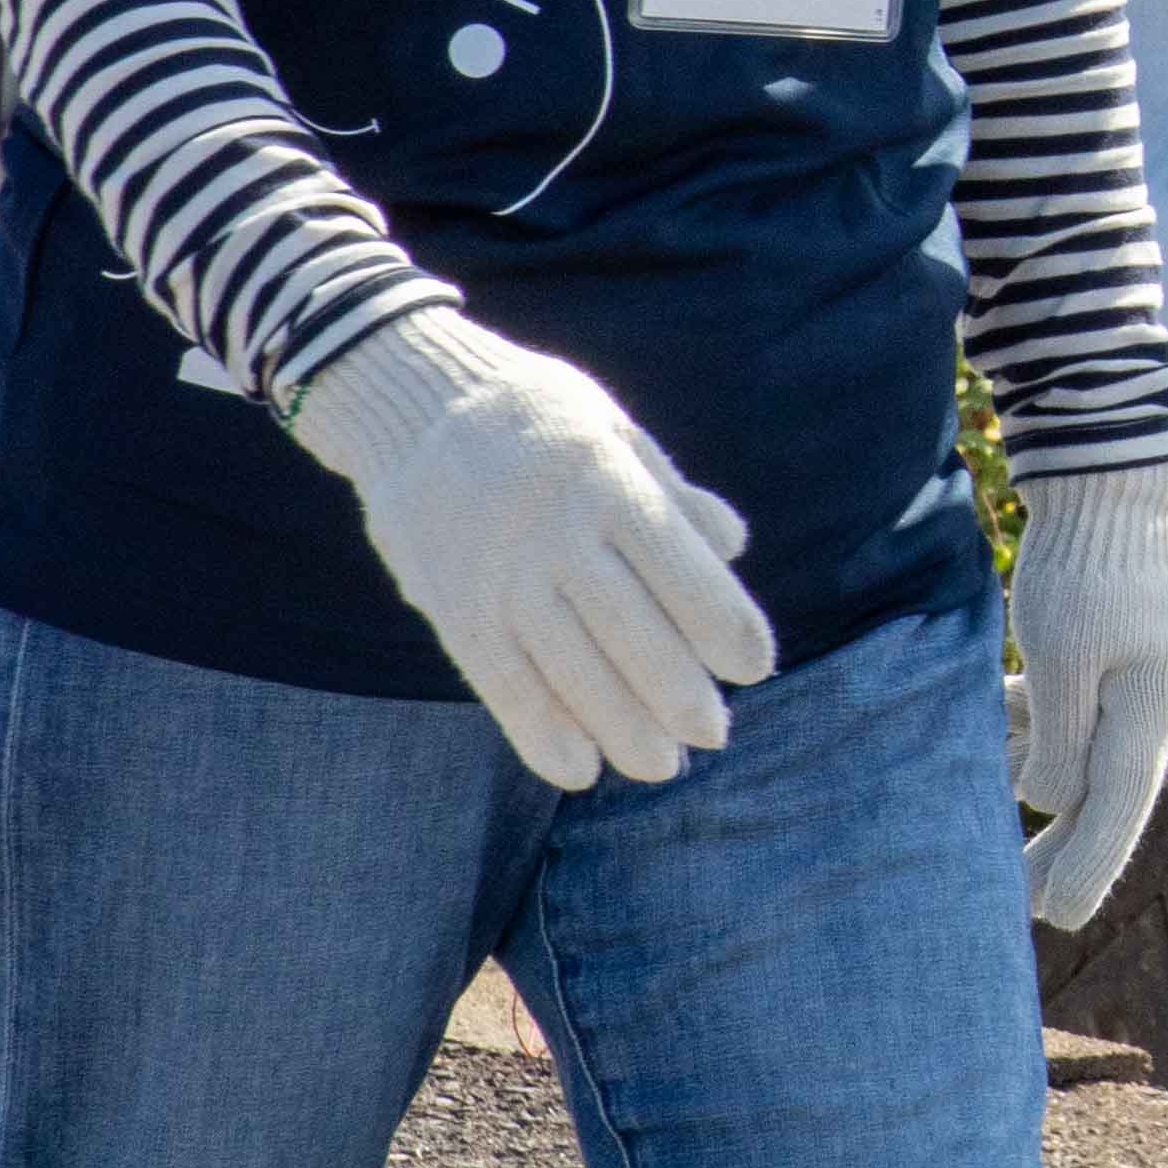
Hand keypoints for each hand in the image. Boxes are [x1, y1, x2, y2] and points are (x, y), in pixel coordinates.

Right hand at [287, 310, 778, 788]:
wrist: (412, 398)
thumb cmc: (536, 415)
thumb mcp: (611, 428)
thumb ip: (672, 492)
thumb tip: (735, 544)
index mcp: (606, 480)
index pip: (680, 567)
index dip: (724, 625)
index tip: (755, 668)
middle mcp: (554, 530)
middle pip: (630, 629)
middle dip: (679, 693)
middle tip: (716, 733)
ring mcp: (498, 572)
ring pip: (568, 667)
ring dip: (620, 726)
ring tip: (661, 766)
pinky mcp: (452, 605)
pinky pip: (500, 680)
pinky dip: (539, 731)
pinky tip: (578, 768)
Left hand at [1006, 461, 1167, 932]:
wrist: (1108, 489)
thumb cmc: (1084, 571)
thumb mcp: (1065, 657)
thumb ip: (1061, 736)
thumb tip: (1053, 799)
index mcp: (1150, 707)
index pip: (1117, 804)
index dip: (1090, 864)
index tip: (1064, 918)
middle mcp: (1153, 700)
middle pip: (1107, 790)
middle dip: (1069, 846)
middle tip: (1037, 910)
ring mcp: (1136, 675)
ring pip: (1088, 752)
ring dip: (1047, 788)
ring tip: (1004, 837)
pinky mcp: (1111, 652)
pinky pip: (1074, 712)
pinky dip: (1040, 734)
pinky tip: (999, 742)